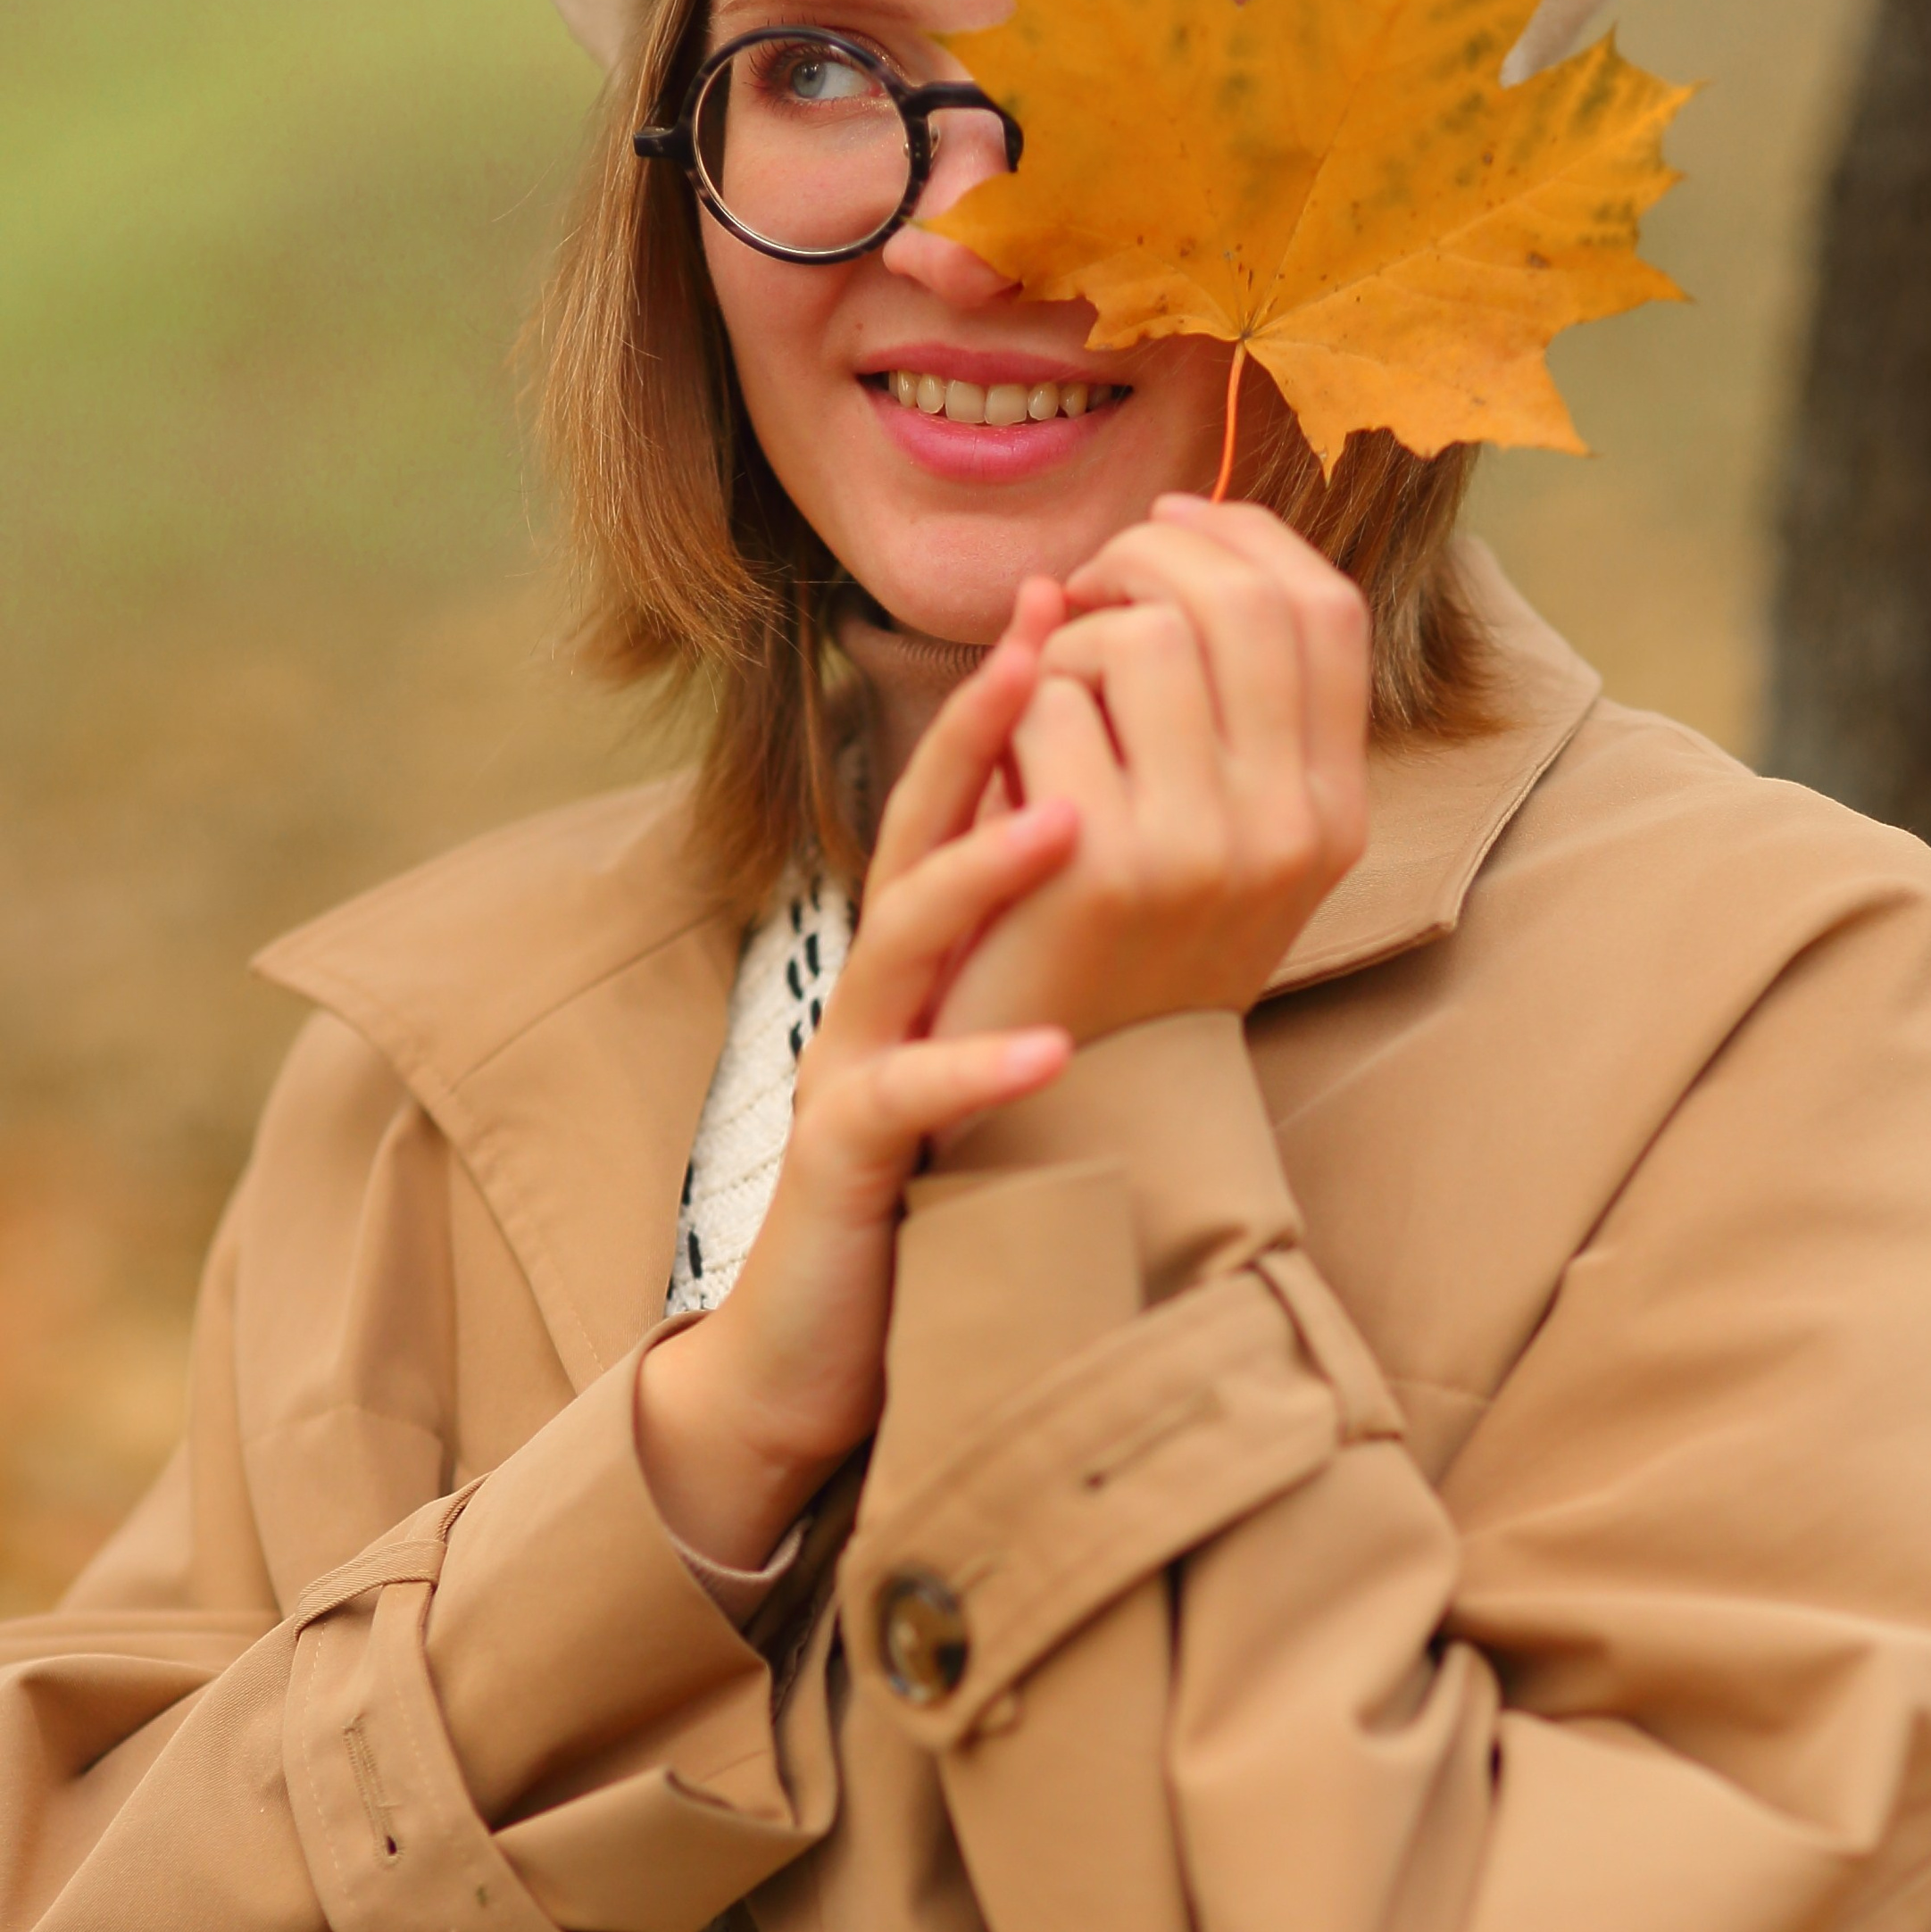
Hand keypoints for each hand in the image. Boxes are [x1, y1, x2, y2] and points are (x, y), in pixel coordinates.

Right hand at [637, 583, 1077, 1569]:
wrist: (824, 1337)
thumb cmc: (928, 1180)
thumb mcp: (983, 1032)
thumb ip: (1023, 939)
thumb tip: (1105, 827)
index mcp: (920, 950)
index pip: (961, 793)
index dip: (1011, 694)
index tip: (1078, 594)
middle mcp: (877, 985)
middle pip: (914, 826)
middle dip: (977, 725)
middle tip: (1049, 633)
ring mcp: (852, 1063)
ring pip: (900, 939)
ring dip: (981, 872)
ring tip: (1070, 818)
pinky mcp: (846, 1161)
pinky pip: (904, 1101)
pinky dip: (976, 1071)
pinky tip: (1051, 1053)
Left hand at [930, 497, 1370, 1058]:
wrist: (1069, 1096)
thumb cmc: (1131, 943)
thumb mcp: (1224, 832)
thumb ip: (1229, 696)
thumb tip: (1179, 517)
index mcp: (1335, 812)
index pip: (1326, 607)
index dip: (1244, 536)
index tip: (1167, 526)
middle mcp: (1289, 829)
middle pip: (1236, 599)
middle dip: (1142, 557)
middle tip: (1081, 588)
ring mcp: (1199, 850)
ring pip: (1140, 636)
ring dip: (1072, 641)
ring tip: (1048, 701)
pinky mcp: (1100, 867)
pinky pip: (1050, 700)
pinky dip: (1012, 709)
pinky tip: (1010, 770)